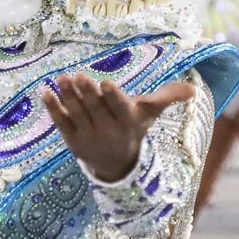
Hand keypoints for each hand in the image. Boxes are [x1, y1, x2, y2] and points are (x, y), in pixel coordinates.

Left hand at [42, 73, 195, 182]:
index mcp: (127, 122)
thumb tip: (193, 90)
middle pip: (96, 109)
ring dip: (68, 96)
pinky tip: (45, 92)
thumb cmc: (134, 128)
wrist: (116, 163)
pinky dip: (53, 108)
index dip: (113, 96)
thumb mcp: (150, 114)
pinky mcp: (71, 139)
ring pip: (77, 114)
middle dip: (87, 92)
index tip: (106, 83)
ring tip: (61, 78)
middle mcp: (108, 131)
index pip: (120, 108)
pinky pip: (61, 122)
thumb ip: (168, 98)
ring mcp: (88, 136)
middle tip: (78, 75)